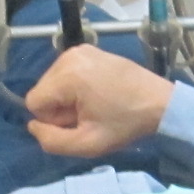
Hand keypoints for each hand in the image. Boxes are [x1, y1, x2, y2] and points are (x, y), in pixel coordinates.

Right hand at [26, 46, 173, 157]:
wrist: (160, 102)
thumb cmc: (125, 124)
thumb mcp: (88, 144)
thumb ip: (52, 140)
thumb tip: (32, 125)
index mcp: (68, 75)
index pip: (33, 102)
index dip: (52, 119)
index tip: (79, 122)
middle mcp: (69, 56)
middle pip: (42, 90)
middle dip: (60, 108)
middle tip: (90, 115)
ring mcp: (79, 50)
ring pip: (52, 82)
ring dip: (67, 98)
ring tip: (95, 104)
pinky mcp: (88, 50)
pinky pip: (65, 73)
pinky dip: (75, 86)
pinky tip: (97, 93)